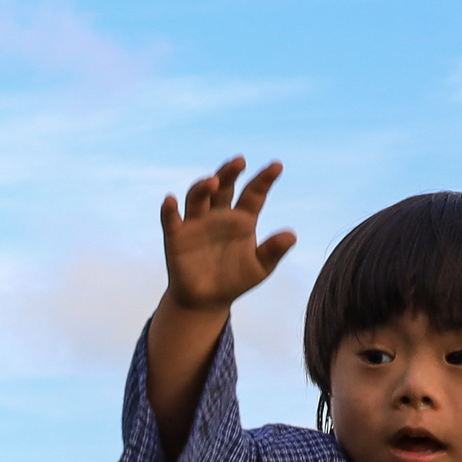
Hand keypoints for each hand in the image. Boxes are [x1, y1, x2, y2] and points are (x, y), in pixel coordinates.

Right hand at [158, 156, 294, 312]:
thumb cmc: (235, 280)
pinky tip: (170, 200)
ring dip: (203, 186)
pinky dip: (169, 209)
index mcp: (243, 218)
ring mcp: (197, 223)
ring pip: (198, 197)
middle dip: (230, 173)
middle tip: (240, 161)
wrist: (205, 301)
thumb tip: (292, 235)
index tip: (277, 166)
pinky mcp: (176, 236)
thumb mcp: (260, 267)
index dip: (264, 179)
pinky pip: (171, 219)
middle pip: (224, 187)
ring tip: (212, 181)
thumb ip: (273, 250)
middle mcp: (219, 214)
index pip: (254, 193)